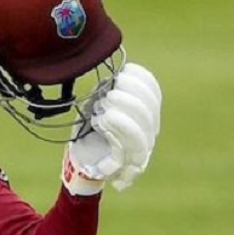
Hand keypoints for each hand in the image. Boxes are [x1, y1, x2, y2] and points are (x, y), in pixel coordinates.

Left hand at [62, 63, 161, 194]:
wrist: (79, 159)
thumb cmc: (89, 129)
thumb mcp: (98, 103)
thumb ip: (109, 88)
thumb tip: (116, 73)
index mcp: (145, 114)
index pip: (154, 93)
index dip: (143, 79)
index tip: (125, 70)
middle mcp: (148, 132)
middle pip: (150, 109)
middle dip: (132, 94)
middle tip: (110, 92)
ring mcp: (139, 149)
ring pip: (144, 128)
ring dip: (126, 110)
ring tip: (106, 102)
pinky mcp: (125, 164)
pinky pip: (129, 146)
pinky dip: (119, 127)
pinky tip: (103, 119)